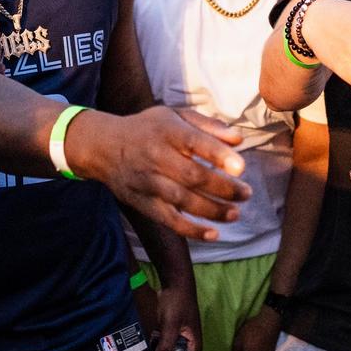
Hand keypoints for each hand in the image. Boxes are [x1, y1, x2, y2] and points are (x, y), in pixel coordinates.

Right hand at [70, 107, 250, 241]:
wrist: (104, 146)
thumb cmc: (148, 129)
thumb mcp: (175, 116)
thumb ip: (208, 126)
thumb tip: (239, 140)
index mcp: (167, 130)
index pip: (194, 142)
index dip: (218, 155)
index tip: (241, 167)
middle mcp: (156, 156)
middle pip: (192, 176)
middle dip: (223, 188)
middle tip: (246, 193)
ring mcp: (148, 182)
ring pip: (182, 200)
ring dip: (212, 210)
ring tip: (235, 213)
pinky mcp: (143, 202)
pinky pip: (168, 220)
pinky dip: (191, 229)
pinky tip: (213, 234)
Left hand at [150, 276, 200, 350]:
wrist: (176, 284)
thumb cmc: (177, 303)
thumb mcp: (170, 325)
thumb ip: (166, 347)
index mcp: (194, 348)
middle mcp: (189, 348)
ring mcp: (181, 342)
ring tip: (150, 350)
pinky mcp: (173, 335)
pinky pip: (165, 348)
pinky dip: (157, 348)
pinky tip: (151, 341)